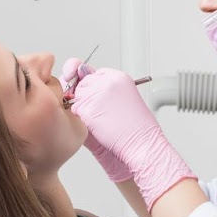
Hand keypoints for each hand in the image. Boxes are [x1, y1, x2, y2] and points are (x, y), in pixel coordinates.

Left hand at [62, 58, 130, 181]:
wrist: (141, 143)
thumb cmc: (136, 127)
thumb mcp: (125, 98)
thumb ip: (106, 89)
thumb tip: (84, 85)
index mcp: (119, 77)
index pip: (95, 73)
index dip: (92, 85)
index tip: (94, 94)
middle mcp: (107, 82)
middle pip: (83, 82)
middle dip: (86, 95)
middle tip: (99, 110)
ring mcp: (96, 94)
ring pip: (76, 95)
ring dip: (83, 107)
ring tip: (101, 118)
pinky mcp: (87, 108)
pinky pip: (75, 109)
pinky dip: (82, 118)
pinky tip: (98, 125)